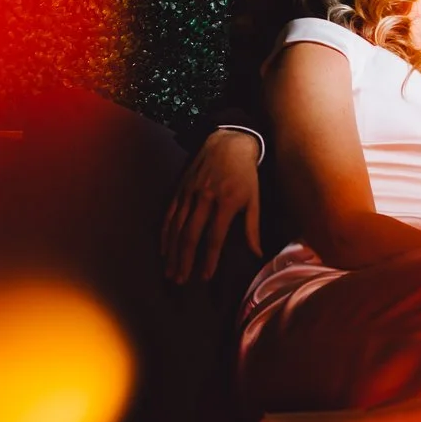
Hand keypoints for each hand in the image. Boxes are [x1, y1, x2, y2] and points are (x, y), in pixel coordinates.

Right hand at [161, 128, 262, 283]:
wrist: (228, 141)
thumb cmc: (245, 173)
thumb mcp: (254, 198)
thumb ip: (253, 227)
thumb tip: (257, 254)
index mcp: (226, 201)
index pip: (215, 236)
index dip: (209, 258)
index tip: (205, 276)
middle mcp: (205, 197)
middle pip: (191, 235)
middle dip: (185, 260)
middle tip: (181, 280)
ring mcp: (189, 192)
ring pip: (177, 227)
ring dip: (172, 251)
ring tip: (170, 272)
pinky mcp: (180, 188)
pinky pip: (169, 214)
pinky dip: (165, 234)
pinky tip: (163, 250)